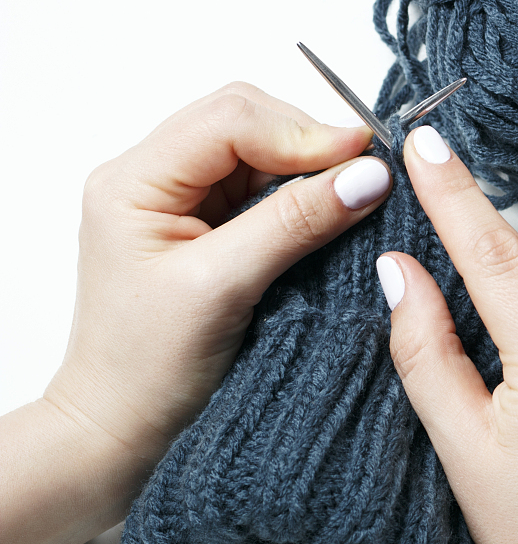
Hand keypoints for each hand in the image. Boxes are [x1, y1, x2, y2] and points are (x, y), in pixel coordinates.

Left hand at [46, 82, 389, 458]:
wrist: (123, 424)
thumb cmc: (148, 366)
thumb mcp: (224, 287)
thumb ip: (295, 223)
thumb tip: (369, 175)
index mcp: (134, 181)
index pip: (229, 119)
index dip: (303, 131)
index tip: (367, 160)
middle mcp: (152, 176)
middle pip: (245, 120)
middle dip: (309, 141)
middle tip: (367, 177)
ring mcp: (180, 197)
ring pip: (259, 148)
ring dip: (309, 166)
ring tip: (355, 196)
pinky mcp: (206, 221)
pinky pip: (264, 184)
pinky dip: (302, 192)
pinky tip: (329, 212)